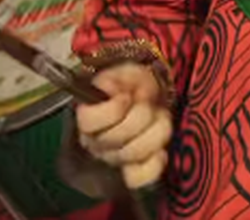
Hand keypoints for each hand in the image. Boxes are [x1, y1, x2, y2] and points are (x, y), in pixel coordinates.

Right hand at [76, 63, 171, 189]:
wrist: (145, 100)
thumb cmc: (133, 86)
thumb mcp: (127, 72)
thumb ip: (120, 78)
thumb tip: (114, 91)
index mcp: (88, 117)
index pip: (88, 121)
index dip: (111, 110)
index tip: (125, 97)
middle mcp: (95, 143)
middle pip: (117, 137)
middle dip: (141, 114)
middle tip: (148, 102)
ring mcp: (113, 160)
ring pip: (134, 153)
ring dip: (155, 130)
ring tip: (158, 116)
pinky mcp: (132, 174)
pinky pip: (141, 177)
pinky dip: (154, 164)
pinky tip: (161, 151)